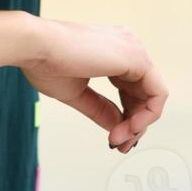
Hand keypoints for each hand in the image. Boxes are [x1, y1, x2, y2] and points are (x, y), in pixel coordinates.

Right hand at [21, 17, 167, 152]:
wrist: (35, 46)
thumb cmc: (46, 63)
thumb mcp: (78, 93)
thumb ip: (101, 109)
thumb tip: (119, 128)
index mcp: (113, 50)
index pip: (132, 89)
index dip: (126, 117)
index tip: (113, 138)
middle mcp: (128, 46)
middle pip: (145, 94)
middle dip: (134, 124)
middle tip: (118, 144)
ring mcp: (134, 50)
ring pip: (153, 95)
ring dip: (138, 123)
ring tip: (118, 139)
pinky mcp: (136, 58)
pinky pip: (157, 94)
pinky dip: (146, 116)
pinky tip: (127, 128)